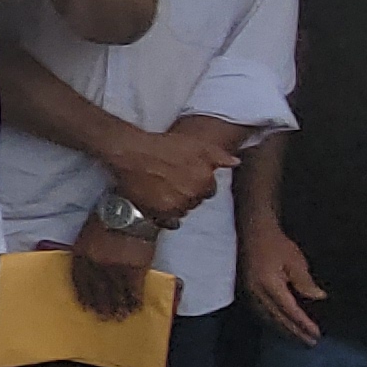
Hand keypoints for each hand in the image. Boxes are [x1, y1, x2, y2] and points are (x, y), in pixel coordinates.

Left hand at [69, 219, 158, 320]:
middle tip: (102, 318)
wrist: (131, 209)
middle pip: (97, 290)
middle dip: (100, 305)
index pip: (79, 279)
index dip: (83, 294)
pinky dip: (135, 300)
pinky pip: (134, 290)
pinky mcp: (134, 270)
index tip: (85, 305)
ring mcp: (115, 269)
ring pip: (116, 293)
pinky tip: (136, 308)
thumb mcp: (90, 229)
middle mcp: (96, 265)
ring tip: (119, 318)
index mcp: (82, 253)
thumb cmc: (110, 213)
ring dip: (118, 307)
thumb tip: (92, 261)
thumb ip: (89, 247)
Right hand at [106, 129, 234, 226]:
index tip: (187, 175)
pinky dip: (167, 216)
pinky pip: (171, 222)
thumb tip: (235, 162)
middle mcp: (193, 195)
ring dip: (178, 203)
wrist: (131, 153)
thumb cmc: (162, 145)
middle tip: (174, 181)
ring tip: (164, 189)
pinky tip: (159, 203)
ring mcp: (176, 206)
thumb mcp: (195, 144)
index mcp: (205, 179)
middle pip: (197, 201)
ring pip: (184, 211)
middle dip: (188, 193)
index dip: (199, 182)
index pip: (210, 190)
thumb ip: (218, 154)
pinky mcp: (159, 214)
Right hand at [243, 222, 324, 341]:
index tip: (316, 334)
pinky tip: (279, 325)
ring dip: (282, 330)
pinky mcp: (245, 291)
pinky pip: (259, 313)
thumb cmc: (276, 243)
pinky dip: (271, 322)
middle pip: (277, 319)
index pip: (289, 311)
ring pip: (266, 319)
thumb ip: (305, 282)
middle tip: (310, 343)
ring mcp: (248, 293)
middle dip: (294, 332)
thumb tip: (318, 298)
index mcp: (269, 285)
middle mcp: (256, 293)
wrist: (252, 231)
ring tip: (297, 338)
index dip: (303, 324)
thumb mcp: (295, 260)